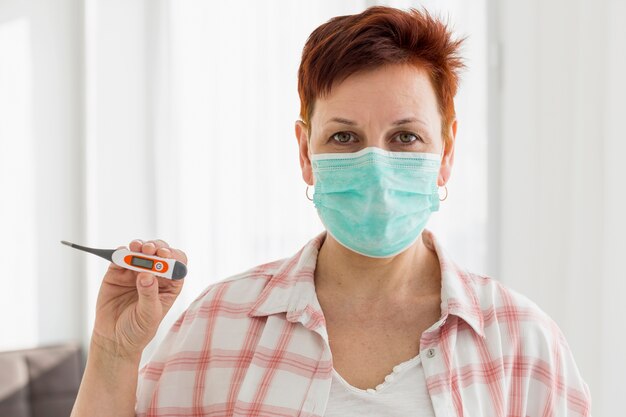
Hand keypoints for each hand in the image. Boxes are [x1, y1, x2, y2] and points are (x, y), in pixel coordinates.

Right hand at [90, 239, 186, 360]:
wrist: (114, 339)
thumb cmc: (139, 329)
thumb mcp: (149, 315)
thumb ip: (149, 295)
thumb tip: (147, 275)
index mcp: (169, 284)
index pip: (177, 264)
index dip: (173, 257)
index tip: (166, 256)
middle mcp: (154, 274)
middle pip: (159, 253)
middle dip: (157, 248)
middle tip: (150, 250)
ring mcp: (135, 272)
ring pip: (140, 251)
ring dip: (140, 246)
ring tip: (137, 248)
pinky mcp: (117, 273)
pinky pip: (120, 258)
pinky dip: (121, 253)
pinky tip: (122, 254)